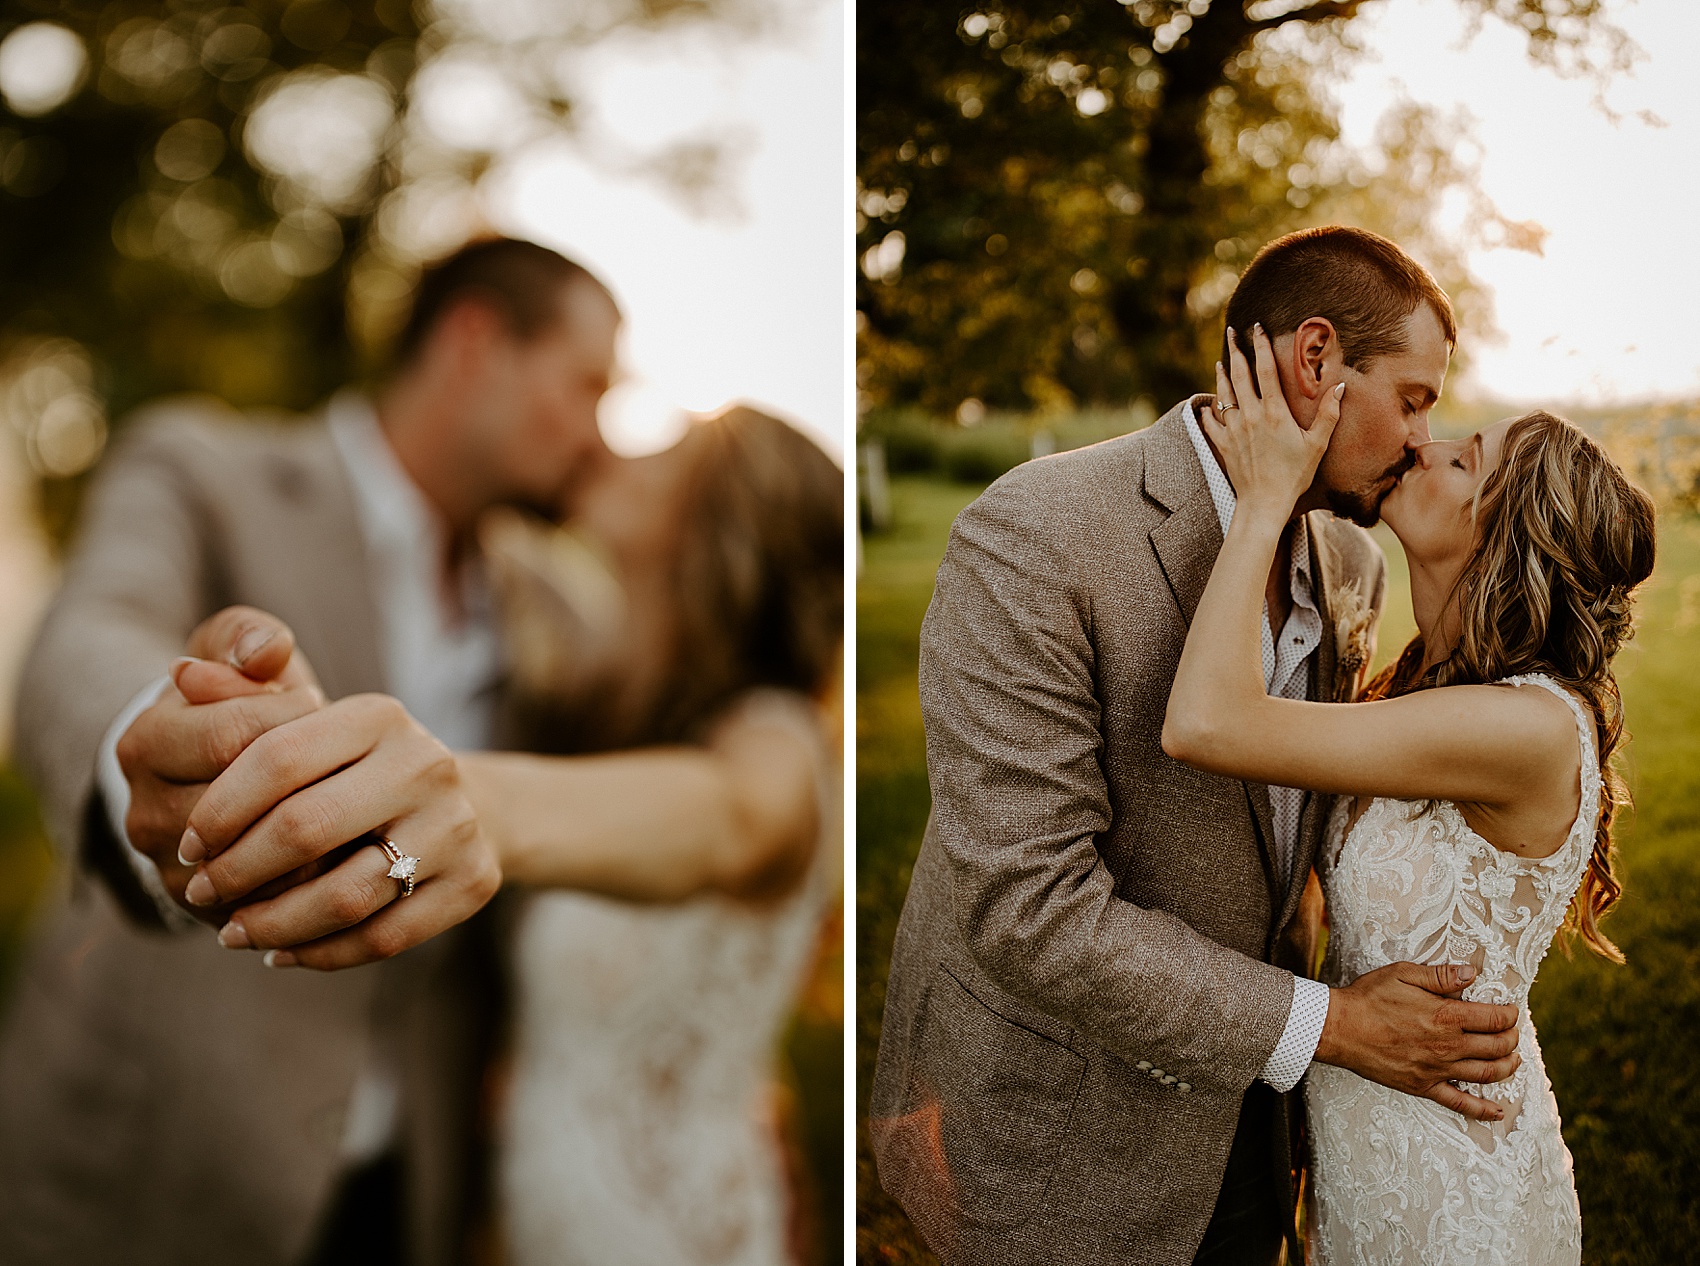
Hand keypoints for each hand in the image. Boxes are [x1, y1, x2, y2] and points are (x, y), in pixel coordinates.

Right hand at [116, 606, 326, 922]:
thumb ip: (249, 640)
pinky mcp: (214, 910)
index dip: (289, 717)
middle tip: (345, 756)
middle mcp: (146, 814)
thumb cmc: (240, 703)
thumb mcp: (236, 657)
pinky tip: (354, 844)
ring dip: (324, 831)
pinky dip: (324, 874)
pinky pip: (280, 900)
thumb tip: (267, 651)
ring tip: (358, 797)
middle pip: (249, 802)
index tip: (318, 703)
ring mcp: (176, 870)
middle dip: (310, 775)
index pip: (231, 735)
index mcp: (144, 745)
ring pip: (267, 858)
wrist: (219, 775)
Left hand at [180, 693, 502, 969]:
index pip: (277, 758)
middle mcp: (427, 764)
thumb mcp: (307, 719)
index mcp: (380, 715)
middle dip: (237, 871)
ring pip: (345, 896)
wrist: (463, 805)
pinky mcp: (474, 882)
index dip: (219, 810)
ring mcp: (456, 826)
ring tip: (234, 931)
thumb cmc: (358, 765)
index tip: (189, 845)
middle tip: (201, 891)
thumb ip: (240, 695)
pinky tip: (284, 951)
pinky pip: (384, 937)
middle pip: (306, 830)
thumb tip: (181, 674)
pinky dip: (323, 954)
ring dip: (274, 925)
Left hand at [1204, 323, 1342, 519]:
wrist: (1264, 503)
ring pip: (1223, 394)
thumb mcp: (1317, 445)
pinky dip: (1208, 410)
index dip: (1260, 346)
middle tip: (1231, 333)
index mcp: (1274, 412)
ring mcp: (1233, 429)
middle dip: (1235, 351)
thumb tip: (1340, 387)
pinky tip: (1206, 404)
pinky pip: (1210, 422)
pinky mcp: (1223, 444)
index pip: (1265, 370)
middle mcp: (1250, 416)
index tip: (1256, 328)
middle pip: (1239, 375)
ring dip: (1221, 375)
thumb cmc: (1294, 475)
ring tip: (1220, 361)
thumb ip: (1329, 415)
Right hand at [1314, 962, 1521, 1122]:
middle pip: (1496, 1046)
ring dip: (1507, 1067)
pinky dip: (1482, 1109)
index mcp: (1446, 1016)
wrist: (1339, 1029)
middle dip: (1511, 1038)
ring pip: (1486, 1074)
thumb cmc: (1368, 998)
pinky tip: (1497, 1111)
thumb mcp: (1403, 974)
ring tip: (1513, 1060)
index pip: (1494, 1018)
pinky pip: (1459, 1103)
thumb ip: (1441, 975)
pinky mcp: (1423, 1086)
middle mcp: (1448, 1046)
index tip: (1511, 1011)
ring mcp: (1437, 1070)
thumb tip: (1472, 973)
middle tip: (1512, 1032)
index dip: (1509, 1014)